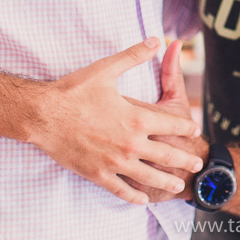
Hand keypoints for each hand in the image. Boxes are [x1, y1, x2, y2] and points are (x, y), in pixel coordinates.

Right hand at [27, 37, 203, 204]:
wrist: (42, 115)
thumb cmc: (73, 91)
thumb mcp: (107, 69)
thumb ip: (135, 55)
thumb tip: (157, 40)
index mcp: (137, 118)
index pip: (171, 125)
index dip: (185, 128)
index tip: (195, 130)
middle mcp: (130, 143)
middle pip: (166, 155)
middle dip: (184, 160)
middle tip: (197, 165)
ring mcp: (115, 162)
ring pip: (148, 176)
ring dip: (166, 181)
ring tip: (178, 186)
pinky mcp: (97, 174)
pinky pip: (121, 189)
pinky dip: (134, 196)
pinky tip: (143, 200)